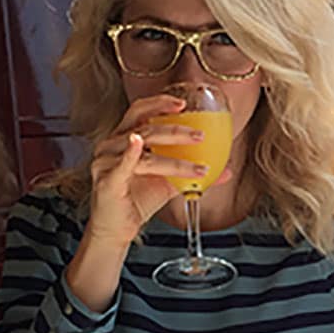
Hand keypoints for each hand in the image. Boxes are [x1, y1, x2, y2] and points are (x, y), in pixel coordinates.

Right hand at [84, 94, 212, 247]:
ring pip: (145, 153)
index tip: (183, 103)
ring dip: (175, 160)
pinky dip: (131, 153)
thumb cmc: (138, 200)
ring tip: (198, 167)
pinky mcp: (107, 180)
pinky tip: (138, 144)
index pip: (140, 111)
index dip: (160, 103)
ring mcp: (106, 161)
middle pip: (146, 128)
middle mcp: (112, 145)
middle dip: (176, 131)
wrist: (119, 228)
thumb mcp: (170, 181)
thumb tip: (227, 171)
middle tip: (201, 135)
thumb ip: (193, 171)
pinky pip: (121, 165)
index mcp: (124, 138)